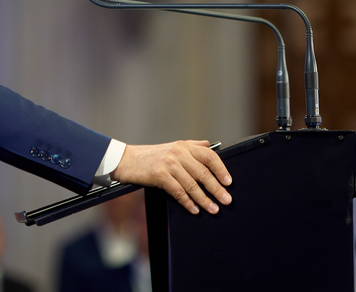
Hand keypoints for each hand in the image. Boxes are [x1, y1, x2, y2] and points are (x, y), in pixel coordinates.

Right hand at [109, 140, 231, 214]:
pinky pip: (178, 191)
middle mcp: (179, 153)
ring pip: (192, 185)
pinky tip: (194, 209)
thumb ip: (192, 146)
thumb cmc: (150, 155)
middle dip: (216, 188)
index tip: (229, 182)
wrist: (127, 160)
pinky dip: (188, 202)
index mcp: (184, 146)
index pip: (209, 156)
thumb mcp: (173, 146)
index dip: (221, 169)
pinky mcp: (160, 175)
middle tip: (226, 200)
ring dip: (204, 199)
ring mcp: (169, 164)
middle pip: (203, 172)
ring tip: (214, 209)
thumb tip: (209, 145)